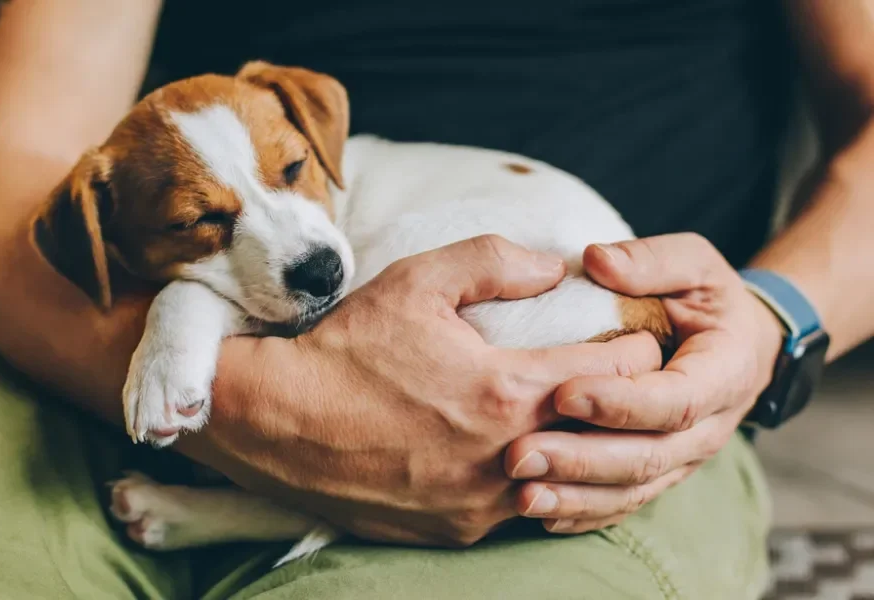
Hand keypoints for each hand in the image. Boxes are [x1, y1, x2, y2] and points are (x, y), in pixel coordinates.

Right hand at [190, 235, 661, 546]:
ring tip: (586, 420)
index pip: (614, 373)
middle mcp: (504, 458)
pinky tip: (526, 456)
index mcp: (505, 391)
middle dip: (626, 405)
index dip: (639, 350)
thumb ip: (493, 261)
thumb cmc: (346, 348)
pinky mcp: (455, 530)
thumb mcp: (416, 282)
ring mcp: (480, 504)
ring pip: (569, 483)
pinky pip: (518, 510)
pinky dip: (535, 483)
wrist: (276, 422)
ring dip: (585, 450)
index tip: (644, 337)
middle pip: (605, 435)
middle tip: (629, 380)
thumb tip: (552, 266)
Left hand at [504, 233, 784, 533]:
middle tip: (519, 456)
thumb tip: (596, 260)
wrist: (739, 343)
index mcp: (721, 373)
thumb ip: (650, 261)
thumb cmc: (707, 297)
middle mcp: (706, 427)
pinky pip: (621, 504)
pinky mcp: (656, 473)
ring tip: (520, 495)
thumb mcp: (693, 264)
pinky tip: (537, 513)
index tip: (561, 392)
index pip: (673, 400)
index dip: (619, 402)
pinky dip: (581, 513)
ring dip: (574, 497)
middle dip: (581, 460)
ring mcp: (681, 458)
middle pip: (647, 458)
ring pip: (631, 490)